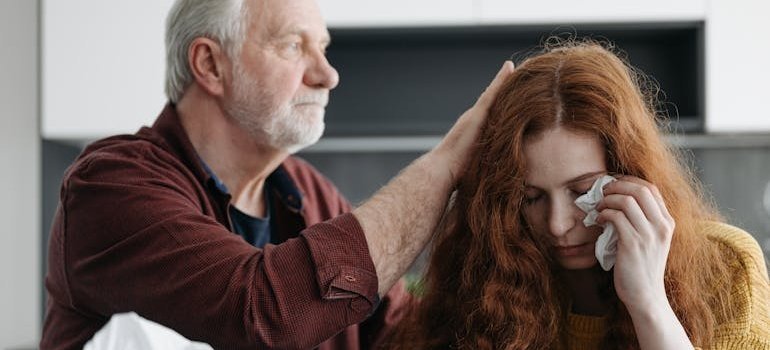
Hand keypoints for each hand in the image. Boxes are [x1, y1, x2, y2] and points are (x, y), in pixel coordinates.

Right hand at [432, 61, 514, 183]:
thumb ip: (492, 160)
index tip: (521, 92)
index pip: (498, 111)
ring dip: (506, 79)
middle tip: (524, 72)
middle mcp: (477, 118)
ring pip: (496, 94)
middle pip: (498, 100)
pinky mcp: (477, 112)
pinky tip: (508, 67)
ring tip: (520, 67)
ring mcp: (476, 114)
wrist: (445, 169)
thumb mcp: (484, 164)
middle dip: (509, 87)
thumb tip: (505, 174)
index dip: (508, 101)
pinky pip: (492, 92)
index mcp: (481, 129)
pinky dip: (500, 79)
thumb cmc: (463, 174)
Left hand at [596, 175, 675, 313]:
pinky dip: (603, 214)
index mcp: (667, 222)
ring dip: (607, 200)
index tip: (613, 184)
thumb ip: (643, 221)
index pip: (651, 189)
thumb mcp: (651, 241)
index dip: (629, 181)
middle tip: (602, 191)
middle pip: (640, 189)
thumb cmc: (642, 267)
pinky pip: (616, 217)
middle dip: (617, 185)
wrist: (645, 295)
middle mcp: (661, 226)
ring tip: (599, 207)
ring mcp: (648, 235)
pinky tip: (598, 220)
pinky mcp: (633, 244)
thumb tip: (619, 199)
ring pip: (626, 201)